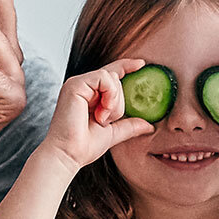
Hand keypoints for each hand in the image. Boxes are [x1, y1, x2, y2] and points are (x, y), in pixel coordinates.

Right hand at [38, 59, 155, 170]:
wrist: (68, 155)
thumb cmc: (85, 146)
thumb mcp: (113, 133)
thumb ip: (130, 125)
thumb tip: (149, 125)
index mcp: (89, 94)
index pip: (110, 73)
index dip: (126, 66)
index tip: (142, 64)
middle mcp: (82, 86)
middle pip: (115, 77)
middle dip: (118, 102)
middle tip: (106, 120)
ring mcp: (77, 83)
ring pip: (111, 77)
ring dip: (114, 101)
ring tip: (102, 118)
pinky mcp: (75, 84)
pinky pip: (104, 77)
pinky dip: (109, 94)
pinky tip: (101, 112)